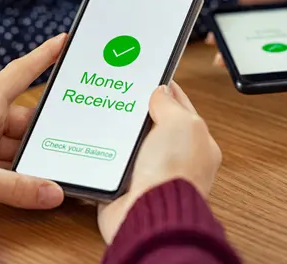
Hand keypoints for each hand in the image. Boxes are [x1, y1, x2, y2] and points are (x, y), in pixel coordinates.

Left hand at [0, 34, 67, 210]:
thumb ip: (16, 188)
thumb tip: (54, 192)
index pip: (20, 73)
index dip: (43, 56)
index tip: (64, 41)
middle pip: (26, 119)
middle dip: (47, 132)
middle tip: (77, 138)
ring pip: (17, 142)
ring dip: (32, 157)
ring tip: (58, 168)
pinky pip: (5, 159)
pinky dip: (18, 170)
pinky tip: (35, 183)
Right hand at [97, 82, 221, 243]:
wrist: (148, 214)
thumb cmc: (173, 174)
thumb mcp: (183, 124)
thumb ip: (171, 104)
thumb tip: (161, 91)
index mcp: (196, 142)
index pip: (179, 106)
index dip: (164, 88)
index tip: (147, 73)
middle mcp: (172, 158)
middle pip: (150, 123)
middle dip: (135, 108)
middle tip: (118, 88)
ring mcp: (147, 172)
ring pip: (128, 141)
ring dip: (116, 130)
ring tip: (100, 108)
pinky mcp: (123, 185)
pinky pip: (108, 162)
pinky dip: (100, 152)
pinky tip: (90, 138)